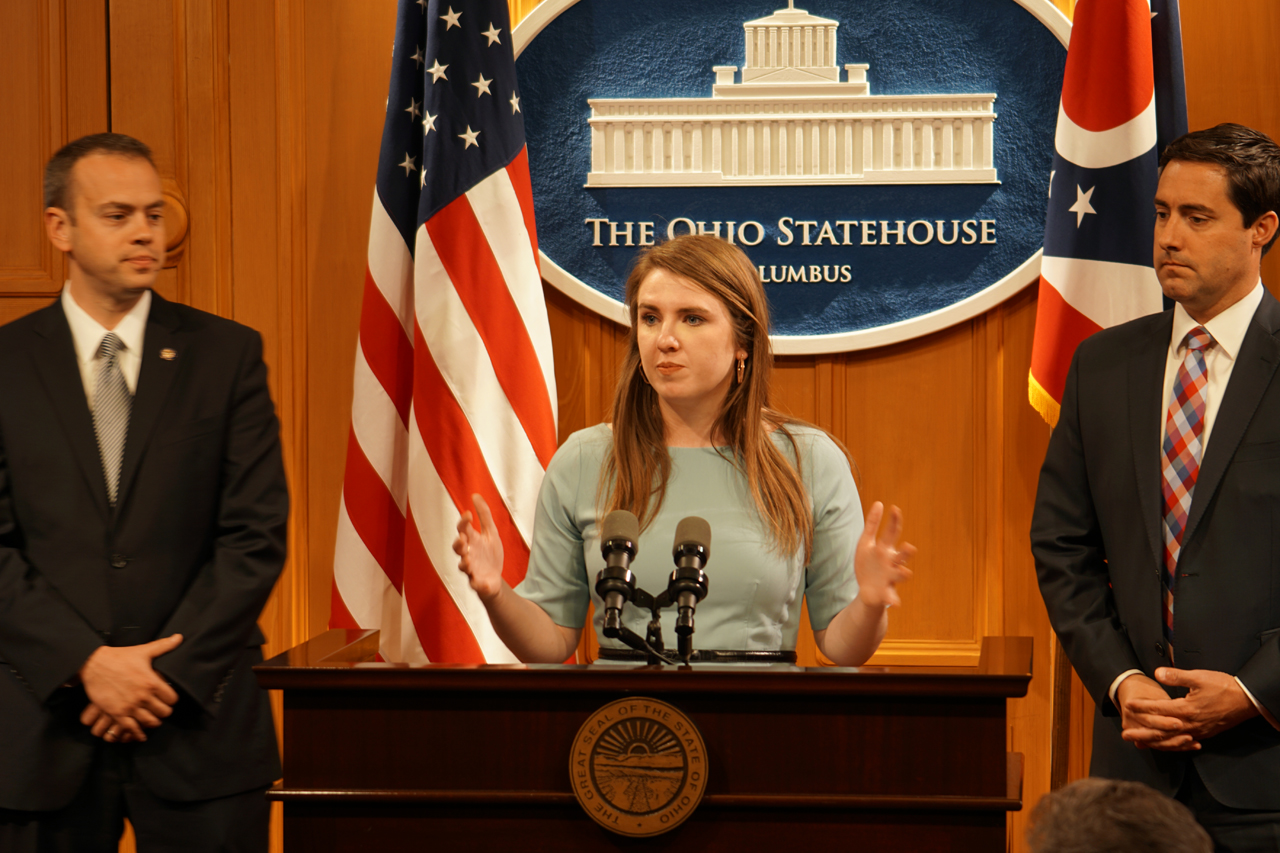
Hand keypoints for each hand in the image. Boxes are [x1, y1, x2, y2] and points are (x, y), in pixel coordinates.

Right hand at [78, 634, 182, 741]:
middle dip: (164, 712)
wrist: (94, 664)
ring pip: (149, 722)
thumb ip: (163, 646)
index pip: (172, 699)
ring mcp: (129, 706)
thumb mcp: (143, 651)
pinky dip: (137, 733)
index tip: (168, 699)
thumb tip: (179, 637)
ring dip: (152, 722)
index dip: (171, 700)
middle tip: (160, 710)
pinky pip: (131, 728)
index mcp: (152, 682)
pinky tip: (140, 734)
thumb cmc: (120, 657)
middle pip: (163, 713)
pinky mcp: (116, 713)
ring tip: (152, 719)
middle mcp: (143, 696)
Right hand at [454, 494, 503, 601]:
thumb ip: (484, 515)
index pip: (463, 529)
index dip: (463, 522)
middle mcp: (468, 554)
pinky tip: (483, 583)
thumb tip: (475, 495)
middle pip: (457, 548)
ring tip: (468, 561)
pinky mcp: (478, 583)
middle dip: (458, 544)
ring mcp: (471, 569)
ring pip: (463, 567)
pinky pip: (476, 585)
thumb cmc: (489, 554)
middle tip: (463, 539)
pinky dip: (479, 584)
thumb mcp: (490, 532)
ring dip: (465, 563)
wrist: (495, 577)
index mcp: (471, 541)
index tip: (468, 514)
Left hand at [854, 501, 914, 607]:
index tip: (894, 508)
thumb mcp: (866, 543)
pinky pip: (891, 596)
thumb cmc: (868, 564)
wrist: (867, 590)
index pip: (892, 533)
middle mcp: (891, 563)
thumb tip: (879, 503)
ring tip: (905, 572)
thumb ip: (872, 524)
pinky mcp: (885, 592)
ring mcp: (890, 578)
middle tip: (909, 547)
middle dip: (905, 552)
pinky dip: (894, 599)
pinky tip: (895, 604)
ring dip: (903, 574)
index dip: (894, 522)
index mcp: (885, 549)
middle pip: (901, 555)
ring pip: (900, 575)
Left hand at [1125, 668, 1259, 745]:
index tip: (1128, 705)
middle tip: (1125, 733)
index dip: (1142, 707)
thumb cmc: (1224, 687)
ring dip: (1153, 741)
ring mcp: (1198, 731)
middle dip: (1141, 732)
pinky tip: (1164, 745)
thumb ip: (1177, 676)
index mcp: (1186, 709)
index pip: (1158, 709)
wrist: (1247, 701)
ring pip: (1171, 739)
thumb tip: (1157, 673)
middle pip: (1161, 730)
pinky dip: (1171, 745)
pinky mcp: (1204, 734)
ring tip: (1139, 743)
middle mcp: (1190, 724)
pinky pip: (1183, 743)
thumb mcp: (1199, 677)